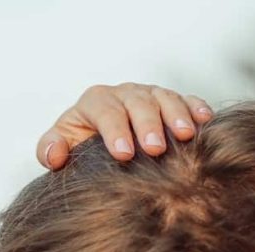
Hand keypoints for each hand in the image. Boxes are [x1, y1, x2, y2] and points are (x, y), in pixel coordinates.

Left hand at [38, 83, 212, 168]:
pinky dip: (196, 108)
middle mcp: (124, 94)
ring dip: (176, 115)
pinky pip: (186, 100)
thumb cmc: (80, 147)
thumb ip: (49, 149)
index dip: (114, 130)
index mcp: (95, 102)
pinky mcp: (170, 102)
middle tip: (155, 149)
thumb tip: (55, 154)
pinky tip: (204, 121)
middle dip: (147, 124)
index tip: (123, 154)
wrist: (100, 145)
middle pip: (137, 102)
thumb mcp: (61, 147)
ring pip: (164, 98)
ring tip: (185, 135)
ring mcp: (149, 95)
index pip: (105, 111)